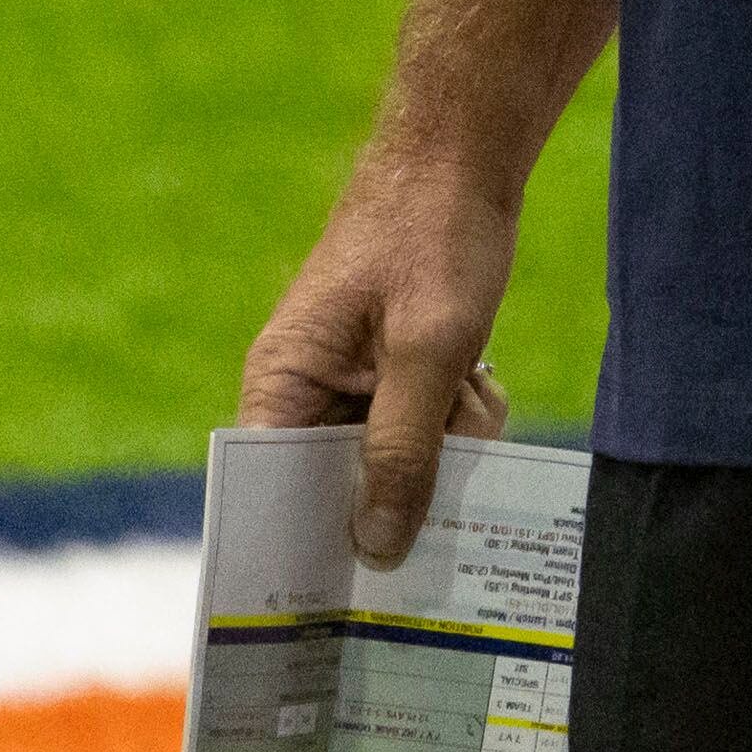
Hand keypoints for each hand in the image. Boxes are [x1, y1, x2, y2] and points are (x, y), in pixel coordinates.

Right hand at [239, 144, 524, 566]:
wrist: (466, 153)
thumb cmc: (433, 234)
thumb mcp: (429, 350)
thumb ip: (402, 450)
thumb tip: (374, 550)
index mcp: (280, 384)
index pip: (270, 497)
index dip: (305, 549)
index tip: (348, 598)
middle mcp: (301, 391)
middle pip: (340, 490)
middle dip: (405, 482)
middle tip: (449, 461)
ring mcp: (348, 383)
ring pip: (395, 462)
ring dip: (445, 441)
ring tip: (470, 387)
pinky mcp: (390, 372)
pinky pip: (422, 430)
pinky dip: (459, 413)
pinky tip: (481, 377)